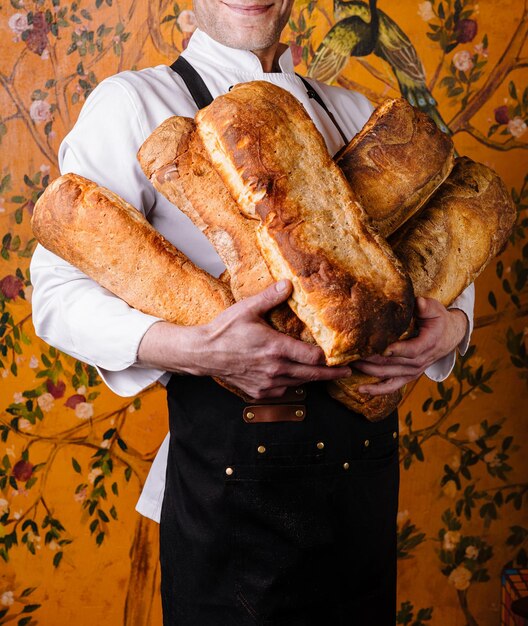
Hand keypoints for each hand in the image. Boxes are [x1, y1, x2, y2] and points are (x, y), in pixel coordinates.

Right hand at [137, 279, 350, 398]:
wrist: (202, 353)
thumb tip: (289, 284)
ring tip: (324, 374)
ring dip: (312, 379)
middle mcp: (275, 369)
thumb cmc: (223, 331)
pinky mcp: (258, 391)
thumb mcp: (247, 309)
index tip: (343, 356)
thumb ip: (270, 297)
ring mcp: (267, 383)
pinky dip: (292, 384)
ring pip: (299, 384)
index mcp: (276, 348)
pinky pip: (282, 390)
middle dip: (331, 374)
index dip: (330, 358)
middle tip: (347, 372)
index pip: (313, 357)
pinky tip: (294, 376)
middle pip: (312, 375)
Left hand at [353, 297, 467, 395]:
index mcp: (427, 344)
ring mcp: (413, 371)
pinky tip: (361, 390)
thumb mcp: (436, 310)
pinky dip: (376, 390)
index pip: (412, 350)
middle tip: (352, 354)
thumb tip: (418, 302)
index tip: (381, 348)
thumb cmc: (438, 320)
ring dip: (368, 371)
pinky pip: (391, 387)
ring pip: (388, 375)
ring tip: (350, 365)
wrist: (448, 337)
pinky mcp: (407, 377)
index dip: (397, 350)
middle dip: (371, 360)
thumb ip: (426, 307)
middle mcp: (419, 362)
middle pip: (393, 364)